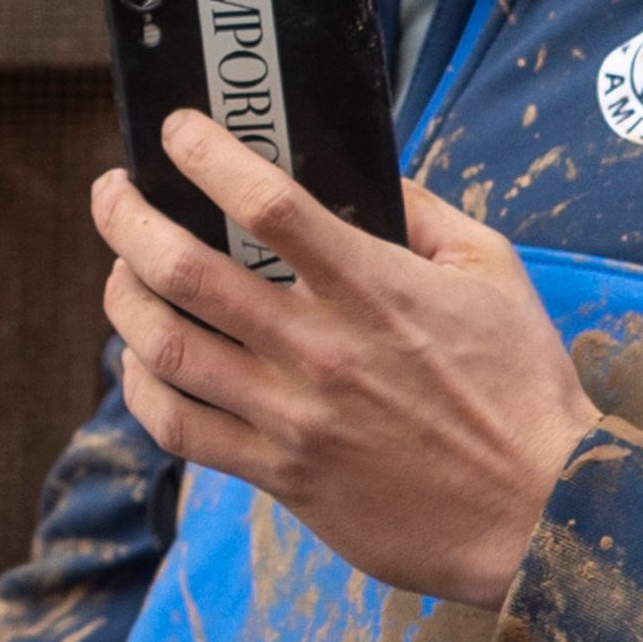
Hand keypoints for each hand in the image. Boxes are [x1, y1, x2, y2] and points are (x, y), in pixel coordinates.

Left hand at [95, 110, 596, 607]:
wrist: (532, 509)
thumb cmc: (518, 386)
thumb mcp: (493, 273)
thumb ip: (424, 216)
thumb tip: (365, 173)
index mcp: (376, 287)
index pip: (272, 206)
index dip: (209, 157)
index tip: (178, 132)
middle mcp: (321, 348)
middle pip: (189, 273)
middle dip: (130, 222)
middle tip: (111, 194)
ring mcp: (291, 414)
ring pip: (166, 349)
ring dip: (123, 301)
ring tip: (119, 273)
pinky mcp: (276, 472)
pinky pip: (178, 428)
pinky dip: (140, 389)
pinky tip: (137, 361)